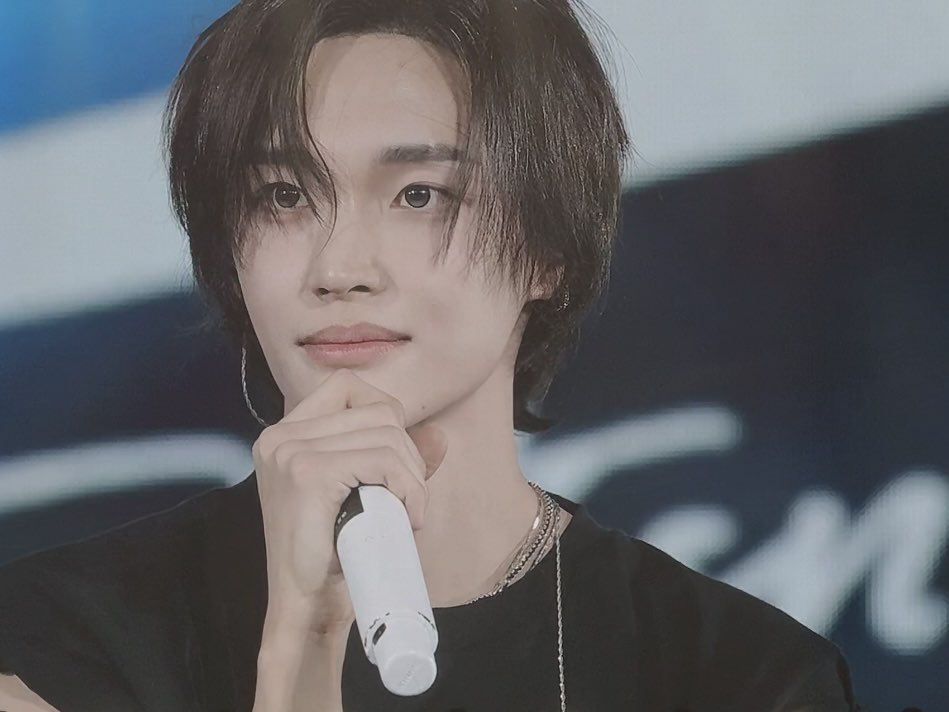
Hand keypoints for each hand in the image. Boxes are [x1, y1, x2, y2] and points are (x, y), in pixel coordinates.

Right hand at [252, 368, 447, 636]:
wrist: (308, 612)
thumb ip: (396, 462)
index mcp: (285, 433)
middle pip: (380, 410)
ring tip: (400, 516)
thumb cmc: (334, 555)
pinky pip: (385, 459)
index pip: (349, 385)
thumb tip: (438, 436)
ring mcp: (291, 452)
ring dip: (411, 478)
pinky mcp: (309, 473)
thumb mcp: (364, 495)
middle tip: (401, 504)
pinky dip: (409, 489)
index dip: (386, 421)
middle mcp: (280, 436)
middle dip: (408, 458)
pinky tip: (405, 519)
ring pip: (389, 433)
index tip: (390, 471)